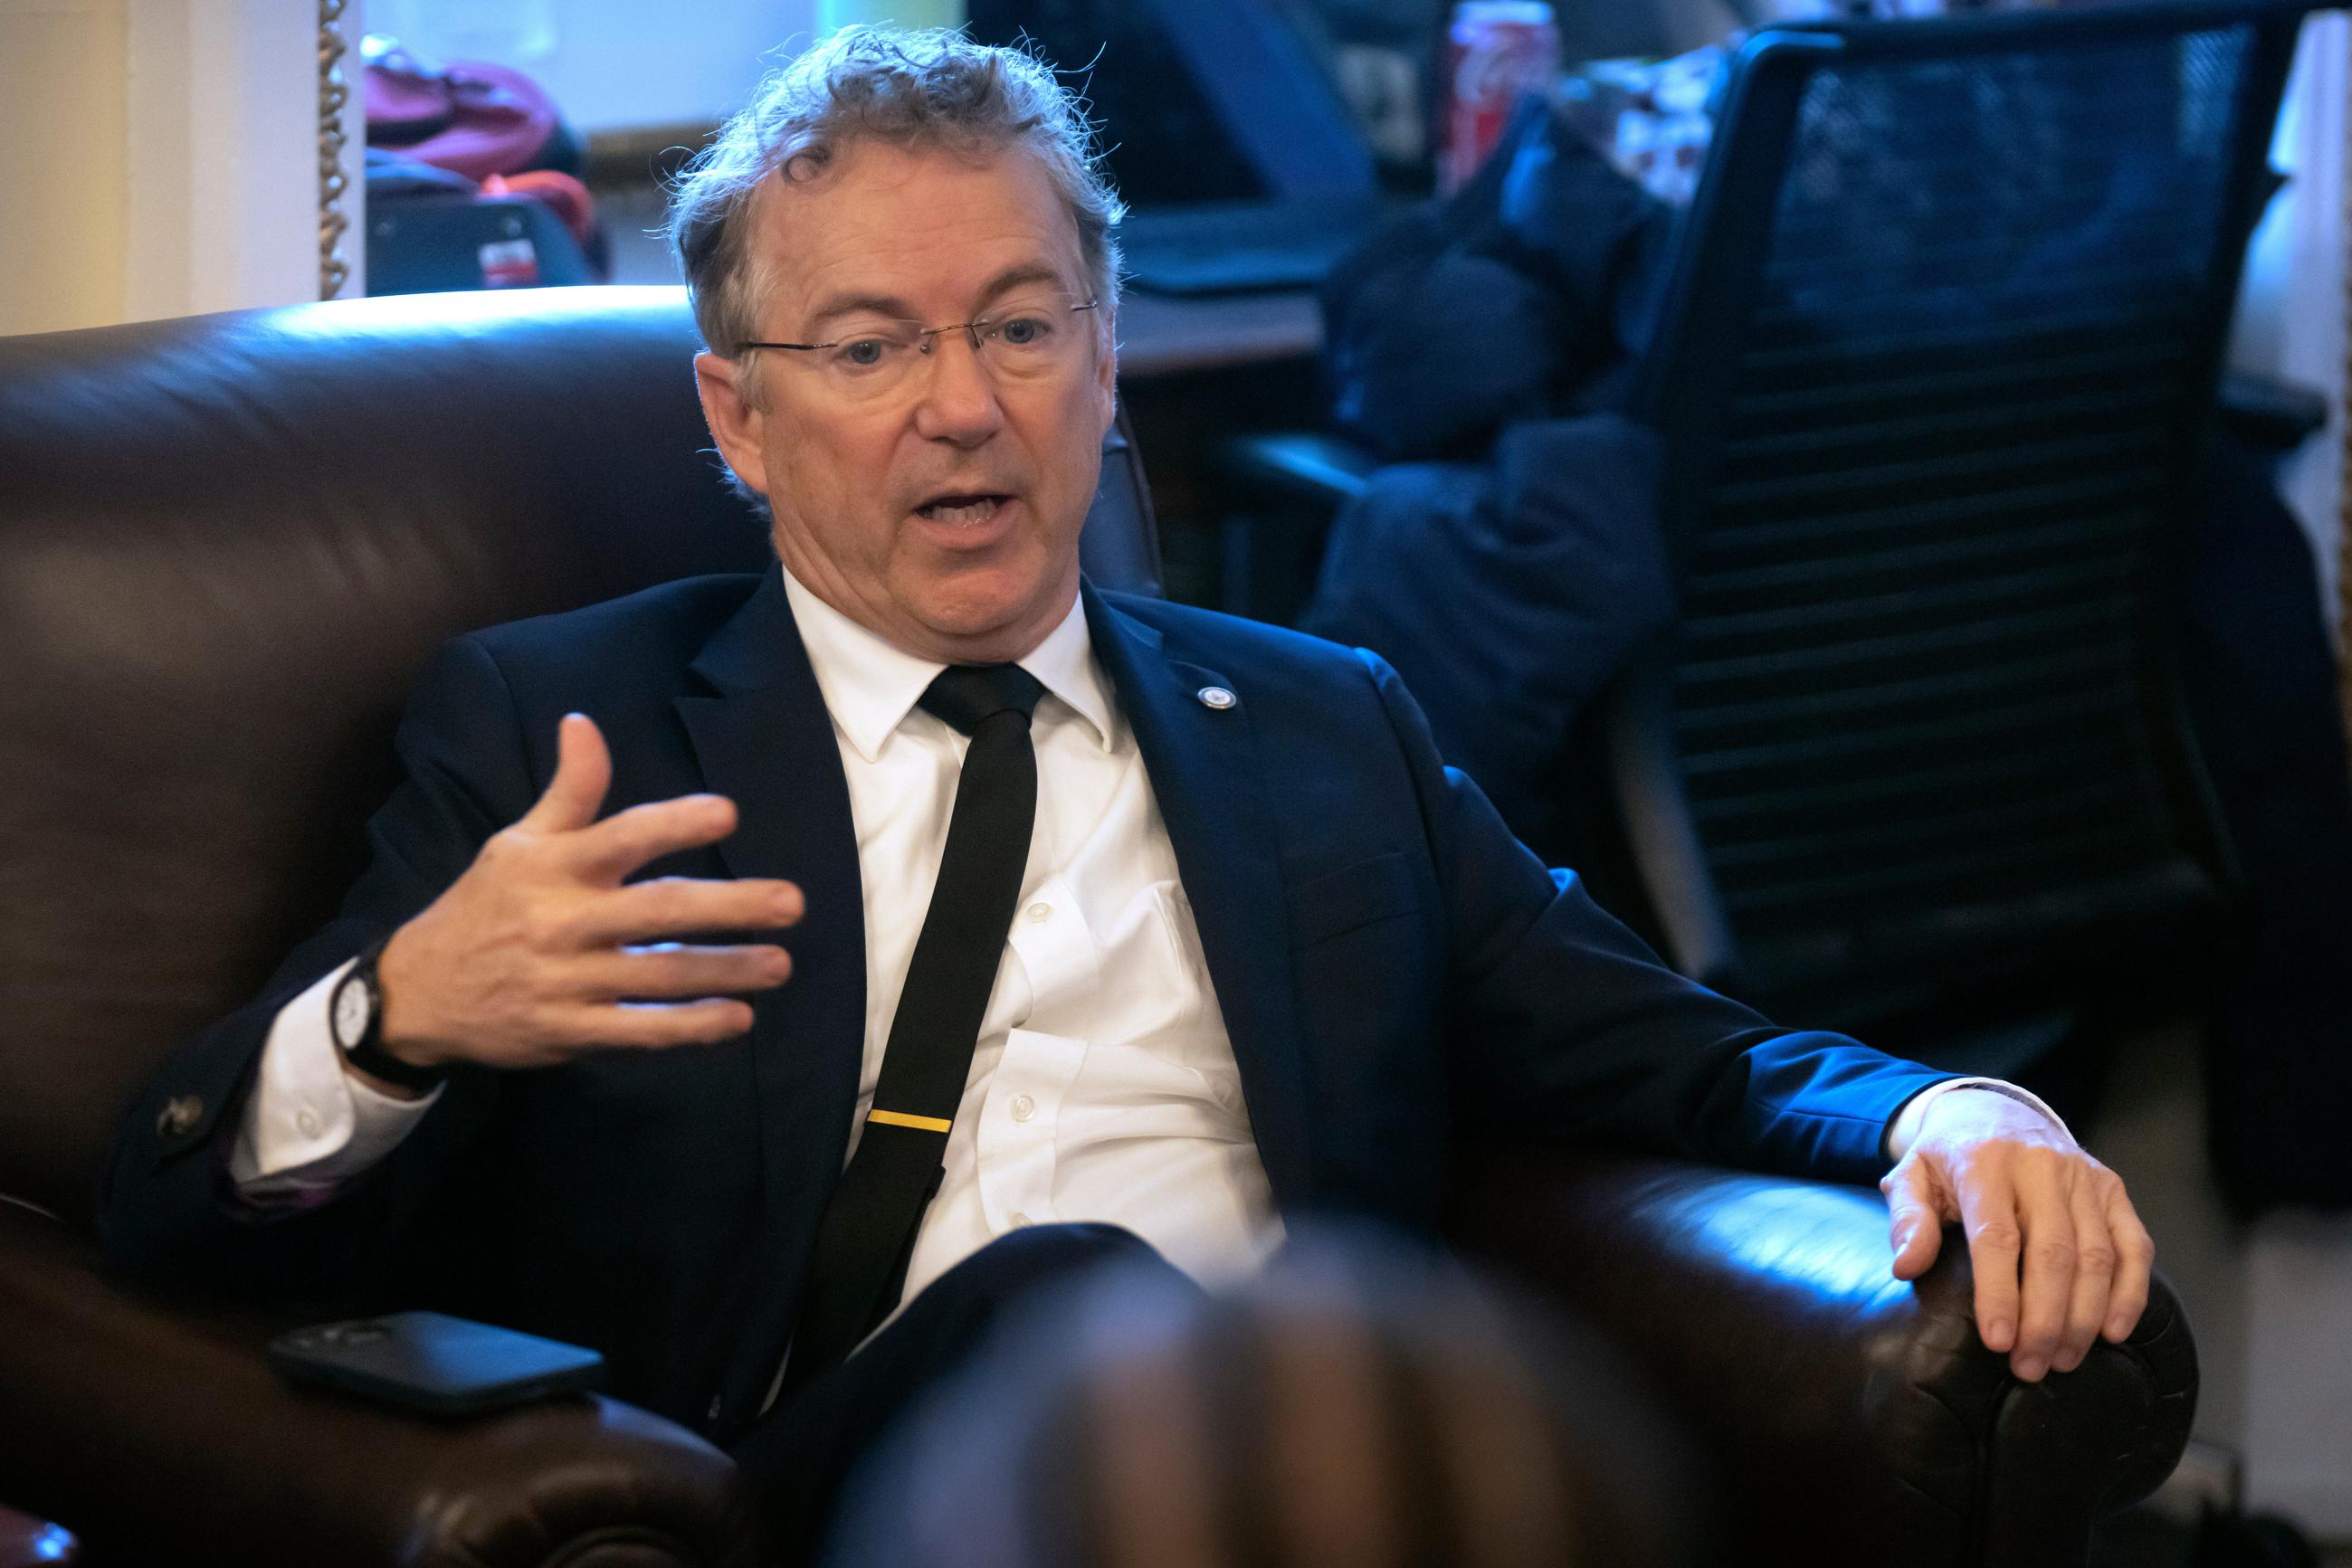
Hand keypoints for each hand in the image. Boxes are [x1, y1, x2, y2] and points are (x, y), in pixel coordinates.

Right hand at [370, 713, 803, 1074]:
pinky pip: (638, 1031)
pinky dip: (689, 1028)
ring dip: (725, 971)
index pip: (621, 838)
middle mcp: (563, 922)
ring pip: (659, 976)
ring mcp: (566, 982)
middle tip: (790, 902)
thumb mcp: (517, 842)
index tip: (727, 815)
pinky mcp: (568, 1032)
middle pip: (657, 911)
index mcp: (554, 867)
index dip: (673, 825)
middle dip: (729, 906)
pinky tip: (738, 1018)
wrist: (416, 993)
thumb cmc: (483, 907)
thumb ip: (568, 791)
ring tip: (780, 962)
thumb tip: (583, 721)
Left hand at [1881, 1090, 2153, 1381]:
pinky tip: (2112, 1332)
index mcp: (1985, 1162)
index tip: (1998, 1342)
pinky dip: (2129, 1292)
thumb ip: (1907, 1220)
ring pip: (2097, 1256)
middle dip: (2045, 1319)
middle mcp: (2040, 1165)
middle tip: (2030, 1366)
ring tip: (2062, 1360)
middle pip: (2053, 1254)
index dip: (2000, 1294)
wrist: (1994, 1111)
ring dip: (2083, 1317)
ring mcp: (2083, 1176)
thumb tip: (1906, 1267)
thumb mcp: (1912, 1177)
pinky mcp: (2113, 1188)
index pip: (1998, 1237)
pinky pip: (2134, 1246)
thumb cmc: (1948, 1158)